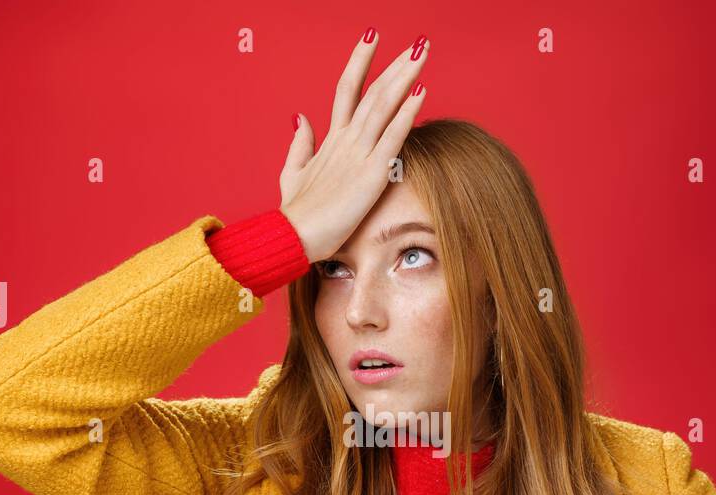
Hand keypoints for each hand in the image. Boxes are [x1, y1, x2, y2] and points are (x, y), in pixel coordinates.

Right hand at [279, 32, 429, 263]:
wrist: (293, 236)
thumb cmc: (296, 213)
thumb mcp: (292, 173)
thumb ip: (300, 145)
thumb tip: (301, 118)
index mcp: (331, 140)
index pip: (347, 90)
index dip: (361, 62)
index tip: (372, 37)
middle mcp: (346, 141)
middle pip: (373, 92)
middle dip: (395, 65)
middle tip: (417, 42)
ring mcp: (358, 155)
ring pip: (383, 105)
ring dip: (404, 77)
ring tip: (422, 53)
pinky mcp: (371, 175)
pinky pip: (392, 137)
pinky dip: (407, 113)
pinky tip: (420, 92)